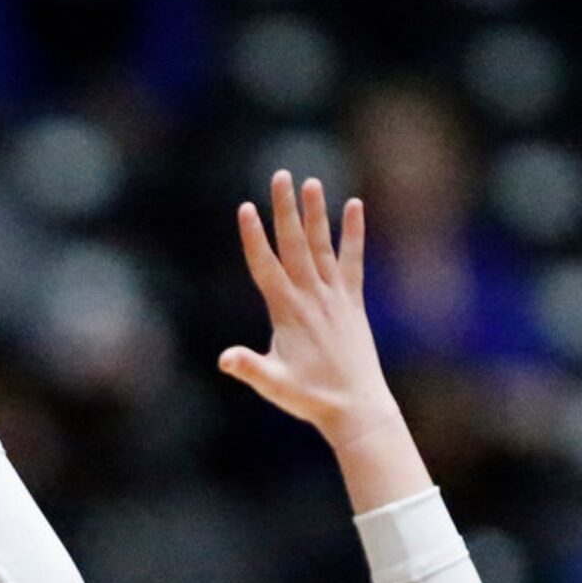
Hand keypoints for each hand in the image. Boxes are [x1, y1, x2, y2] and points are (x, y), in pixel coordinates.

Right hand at [219, 171, 397, 448]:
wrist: (355, 407)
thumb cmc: (309, 397)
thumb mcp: (273, 384)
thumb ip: (249, 368)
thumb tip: (225, 359)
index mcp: (287, 311)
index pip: (265, 266)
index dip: (253, 237)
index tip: (245, 208)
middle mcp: (312, 297)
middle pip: (295, 244)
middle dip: (285, 209)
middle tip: (280, 175)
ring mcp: (334, 297)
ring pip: (322, 246)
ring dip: (316, 213)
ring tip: (312, 181)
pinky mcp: (352, 302)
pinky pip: (352, 261)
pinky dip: (353, 234)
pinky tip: (355, 207)